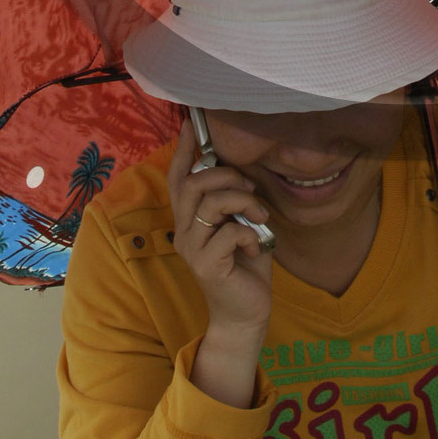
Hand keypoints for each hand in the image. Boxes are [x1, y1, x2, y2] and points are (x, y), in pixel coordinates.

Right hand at [165, 122, 272, 360]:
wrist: (248, 313)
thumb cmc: (246, 265)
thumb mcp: (241, 224)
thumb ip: (233, 201)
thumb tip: (238, 172)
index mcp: (190, 220)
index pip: (178, 179)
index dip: (184, 151)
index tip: (191, 124)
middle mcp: (184, 232)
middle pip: (193, 184)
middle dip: (226, 176)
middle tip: (249, 189)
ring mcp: (192, 249)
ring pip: (211, 203)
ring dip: (243, 202)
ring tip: (259, 216)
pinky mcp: (206, 266)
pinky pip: (229, 232)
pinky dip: (250, 234)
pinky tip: (256, 247)